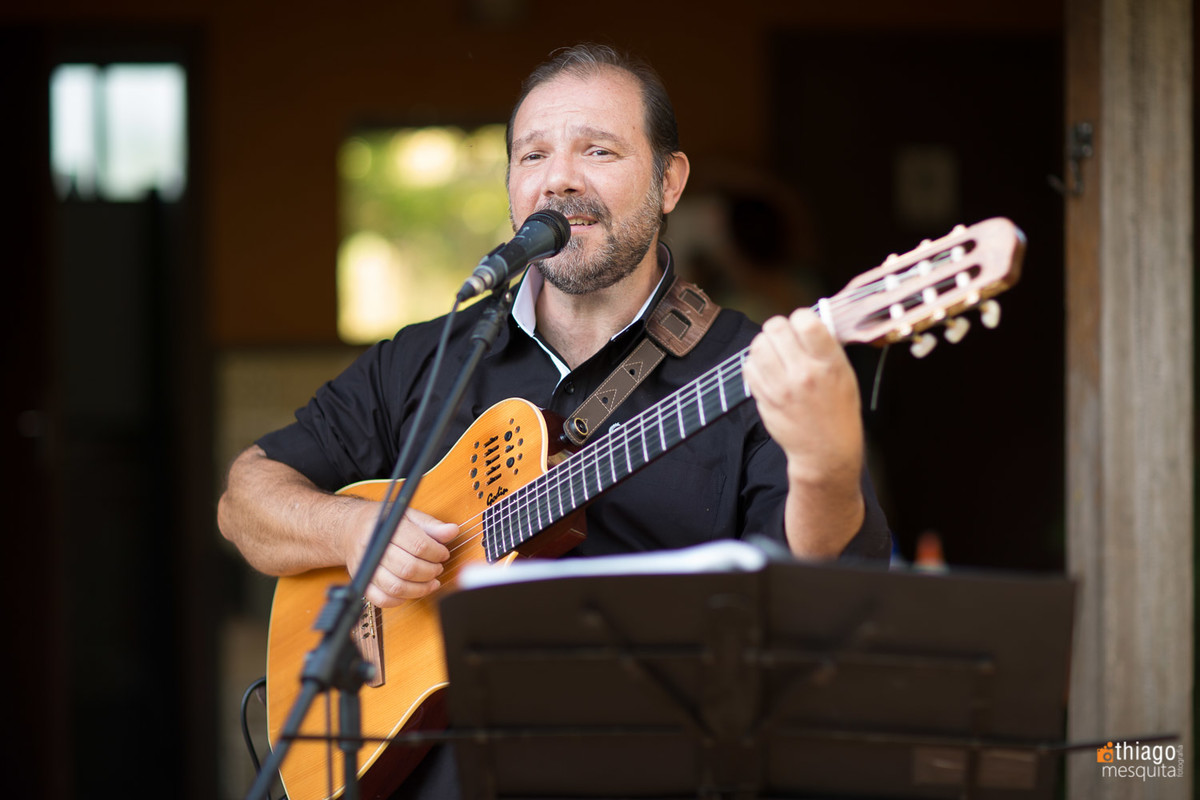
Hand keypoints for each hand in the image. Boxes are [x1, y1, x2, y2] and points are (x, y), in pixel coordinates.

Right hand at [343, 503, 459, 607]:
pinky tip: (412, 590)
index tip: (443, 553)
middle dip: (430, 571)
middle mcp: (373, 549)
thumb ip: (430, 525)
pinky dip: (400, 599)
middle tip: (438, 567)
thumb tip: (452, 531)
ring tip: (431, 581)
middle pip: (408, 568)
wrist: (352, 530)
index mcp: (386, 529)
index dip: (437, 552)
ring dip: (420, 588)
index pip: (418, 545)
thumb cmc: (383, 522)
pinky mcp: (363, 583)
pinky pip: (382, 600)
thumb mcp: (408, 516)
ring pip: (397, 587)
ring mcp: (367, 568)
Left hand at [744, 308, 863, 487]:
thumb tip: (809, 320)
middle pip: (775, 327)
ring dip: (765, 344)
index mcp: (829, 364)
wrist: (826, 451)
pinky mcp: (764, 398)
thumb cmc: (838, 410)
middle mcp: (803, 374)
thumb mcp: (845, 374)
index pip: (805, 321)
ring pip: (758, 345)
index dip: (801, 317)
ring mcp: (781, 387)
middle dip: (779, 328)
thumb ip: (826, 347)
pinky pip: (749, 367)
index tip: (803, 325)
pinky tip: (768, 370)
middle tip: (785, 338)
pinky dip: (755, 363)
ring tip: (775, 352)